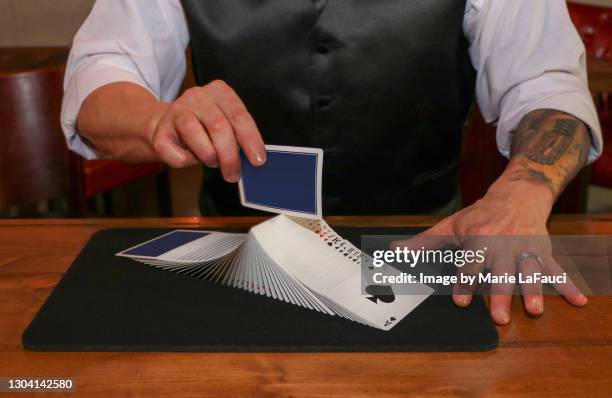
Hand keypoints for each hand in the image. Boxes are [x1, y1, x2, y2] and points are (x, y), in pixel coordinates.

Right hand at [144, 80, 265, 181]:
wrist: (168, 125)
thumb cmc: (205, 127)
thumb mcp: (226, 125)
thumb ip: (239, 137)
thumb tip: (255, 159)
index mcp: (220, 92)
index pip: (239, 115)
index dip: (250, 139)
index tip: (258, 160)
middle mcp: (198, 97)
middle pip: (218, 126)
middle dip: (230, 156)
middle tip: (233, 174)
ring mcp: (177, 111)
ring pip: (194, 133)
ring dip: (208, 155)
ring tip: (213, 162)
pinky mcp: (160, 129)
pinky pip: (174, 151)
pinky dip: (185, 161)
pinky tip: (190, 158)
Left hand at [392, 177, 587, 324]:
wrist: (517, 195)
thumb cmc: (480, 214)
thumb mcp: (450, 225)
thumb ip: (424, 242)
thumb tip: (395, 250)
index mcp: (479, 240)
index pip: (469, 265)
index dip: (464, 282)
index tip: (460, 301)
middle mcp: (502, 245)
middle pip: (500, 272)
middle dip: (500, 294)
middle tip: (499, 316)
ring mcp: (525, 248)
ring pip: (529, 271)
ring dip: (534, 290)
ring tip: (535, 310)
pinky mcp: (543, 250)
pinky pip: (555, 269)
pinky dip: (568, 285)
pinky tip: (578, 301)